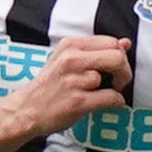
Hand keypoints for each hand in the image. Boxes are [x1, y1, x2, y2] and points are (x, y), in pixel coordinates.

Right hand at [1, 34, 132, 140]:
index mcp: (70, 45)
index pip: (111, 41)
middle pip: (117, 56)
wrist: (26, 110)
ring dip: (113, 90)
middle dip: (124, 71)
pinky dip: (115, 102)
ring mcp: (73, 80)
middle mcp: (71, 59)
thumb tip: (125, 42)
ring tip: (99, 94)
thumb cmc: (49, 86)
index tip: (115, 68)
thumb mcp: (67, 59)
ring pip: (112, 80)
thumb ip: (96, 51)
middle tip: (119, 81)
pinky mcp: (77, 101)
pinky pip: (111, 98)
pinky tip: (106, 104)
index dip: (120, 55)